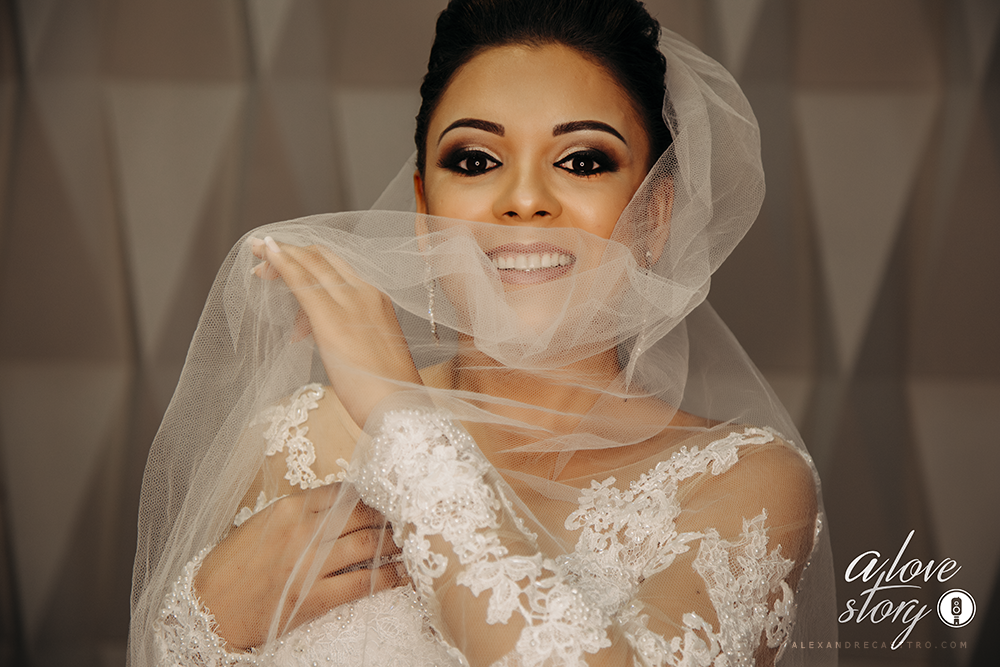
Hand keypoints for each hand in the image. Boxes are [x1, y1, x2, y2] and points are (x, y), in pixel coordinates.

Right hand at [194, 486, 405, 650]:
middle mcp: (302, 532)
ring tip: (410, 542)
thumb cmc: (233, 565)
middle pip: (362, 515)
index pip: (343, 492)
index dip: (370, 495)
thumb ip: (300, 513)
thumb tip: (341, 506)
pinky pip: (363, 584)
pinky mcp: (314, 597)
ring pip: (367, 544)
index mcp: (289, 509)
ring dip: (394, 543)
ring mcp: (309, 565)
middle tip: (408, 518)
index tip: (387, 498)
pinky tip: (404, 575)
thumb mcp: (263, 524)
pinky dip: (388, 577)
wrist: (207, 608)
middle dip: (389, 515)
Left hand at [250, 236, 422, 427]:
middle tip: (261, 253)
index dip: (306, 257)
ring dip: (280, 255)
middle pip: (321, 258)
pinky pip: (302, 280)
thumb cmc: (385, 389)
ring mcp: (350, 302)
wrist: (399, 406)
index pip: (336, 266)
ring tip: (258, 262)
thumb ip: (338, 330)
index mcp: (376, 299)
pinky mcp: (331, 317)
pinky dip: (281, 262)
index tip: (283, 258)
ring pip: (310, 263)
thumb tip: (304, 326)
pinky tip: (265, 254)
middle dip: (290, 251)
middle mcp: (364, 293)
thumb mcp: (364, 349)